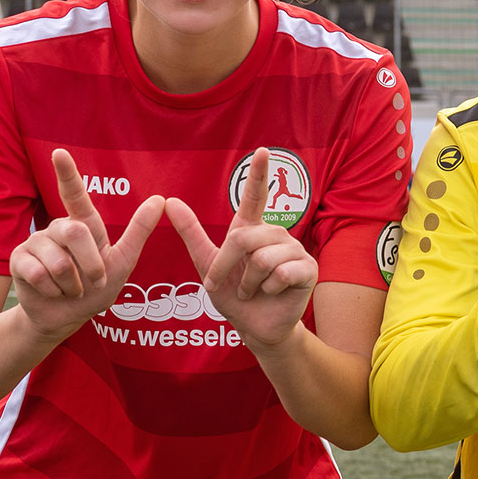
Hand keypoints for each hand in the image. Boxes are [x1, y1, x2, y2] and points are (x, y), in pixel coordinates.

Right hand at [10, 149, 164, 340]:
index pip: (74, 194)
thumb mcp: (123, 262)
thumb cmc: (95, 290)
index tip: (59, 153)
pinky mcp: (18, 260)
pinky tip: (51, 292)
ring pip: (59, 262)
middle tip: (94, 283)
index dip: (67, 173)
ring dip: (72, 285)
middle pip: (76, 233)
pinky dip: (53, 291)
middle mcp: (57, 228)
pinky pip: (38, 274)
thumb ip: (138, 231)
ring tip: (70, 289)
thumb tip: (160, 199)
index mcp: (82, 225)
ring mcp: (35, 242)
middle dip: (91, 265)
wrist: (66, 318)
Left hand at [166, 148, 316, 350]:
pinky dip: (268, 290)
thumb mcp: (207, 265)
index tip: (262, 150)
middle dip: (227, 267)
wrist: (255, 328)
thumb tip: (169, 201)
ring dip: (249, 283)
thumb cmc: (234, 296)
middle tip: (229, 286)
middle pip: (244, 238)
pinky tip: (273, 294)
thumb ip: (192, 233)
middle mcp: (275, 234)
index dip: (258, 173)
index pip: (255, 196)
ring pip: (262, 259)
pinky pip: (280, 273)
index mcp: (252, 230)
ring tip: (254, 290)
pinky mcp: (308, 268)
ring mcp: (294, 249)